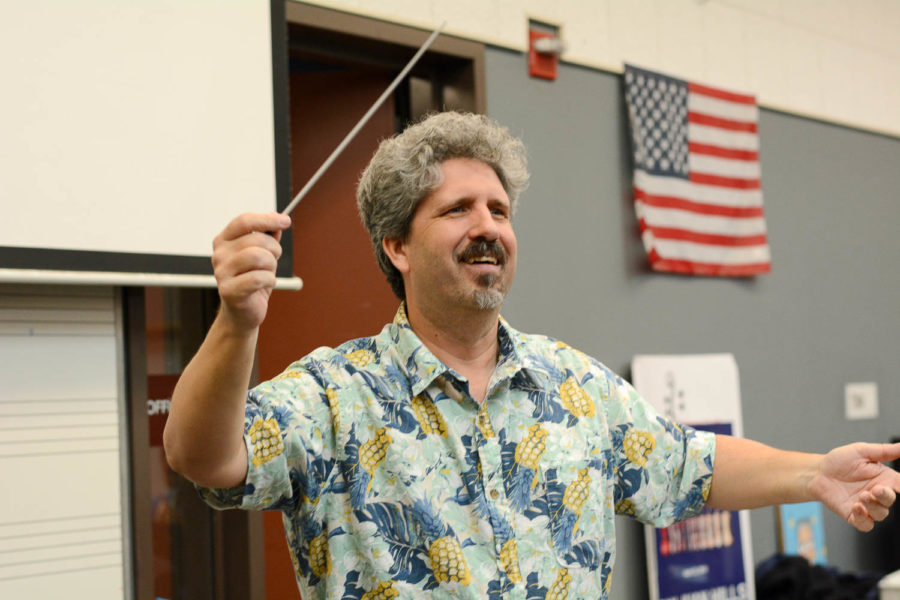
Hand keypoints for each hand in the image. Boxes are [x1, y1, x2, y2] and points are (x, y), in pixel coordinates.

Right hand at [211, 212, 290, 331]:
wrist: (242, 312)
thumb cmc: (252, 280)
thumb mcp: (263, 255)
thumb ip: (269, 236)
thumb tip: (279, 221)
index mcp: (224, 240)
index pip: (244, 221)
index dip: (267, 219)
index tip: (286, 220)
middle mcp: (219, 254)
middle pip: (256, 240)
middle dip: (274, 249)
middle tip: (274, 259)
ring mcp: (221, 272)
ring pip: (258, 256)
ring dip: (272, 265)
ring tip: (269, 272)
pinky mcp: (228, 290)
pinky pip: (259, 278)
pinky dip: (270, 280)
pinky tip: (266, 285)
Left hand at [811, 442, 899, 531]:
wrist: (818, 473)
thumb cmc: (840, 461)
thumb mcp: (861, 451)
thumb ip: (884, 451)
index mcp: (884, 479)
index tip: (898, 487)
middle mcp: (877, 494)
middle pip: (890, 501)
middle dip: (886, 497)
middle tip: (876, 489)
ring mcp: (866, 506)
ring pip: (880, 514)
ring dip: (874, 507)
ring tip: (863, 496)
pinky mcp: (854, 515)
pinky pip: (865, 524)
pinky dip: (864, 519)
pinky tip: (856, 507)